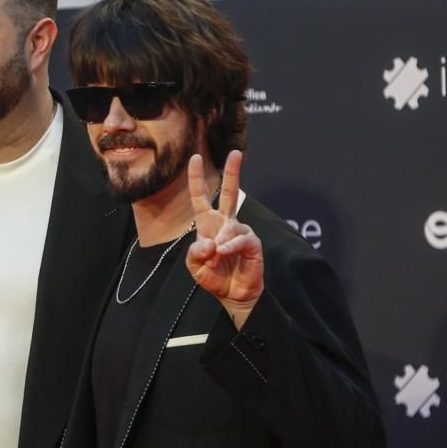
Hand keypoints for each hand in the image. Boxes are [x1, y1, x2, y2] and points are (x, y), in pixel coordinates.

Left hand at [186, 150, 263, 327]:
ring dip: (221, 241)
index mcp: (208, 224)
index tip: (193, 158)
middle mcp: (225, 223)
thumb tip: (209, 242)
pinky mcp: (252, 243)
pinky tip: (225, 252)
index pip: (201, 197)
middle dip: (233, 172)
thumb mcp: (195, 266)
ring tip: (218, 256)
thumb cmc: (214, 277)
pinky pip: (241, 238)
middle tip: (236, 153)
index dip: (196, 178)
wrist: (232, 294)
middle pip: (230, 193)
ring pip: (230, 225)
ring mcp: (240, 231)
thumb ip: (195, 253)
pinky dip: (231, 245)